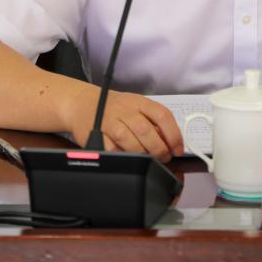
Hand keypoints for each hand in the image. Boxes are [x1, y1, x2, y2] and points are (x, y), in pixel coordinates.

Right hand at [65, 89, 183, 161]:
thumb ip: (153, 121)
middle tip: (164, 158)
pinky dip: (123, 156)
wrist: (83, 103)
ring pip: (130, 142)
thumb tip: (171, 142)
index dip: (174, 135)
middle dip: (159, 149)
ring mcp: (110, 122)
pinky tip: (129, 157)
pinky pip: (113, 150)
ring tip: (149, 160)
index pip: (163, 116)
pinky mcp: (97, 134)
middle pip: (147, 131)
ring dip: (143, 155)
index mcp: (139, 102)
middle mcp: (125, 110)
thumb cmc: (115, 108)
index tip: (178, 149)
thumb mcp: (136, 107)